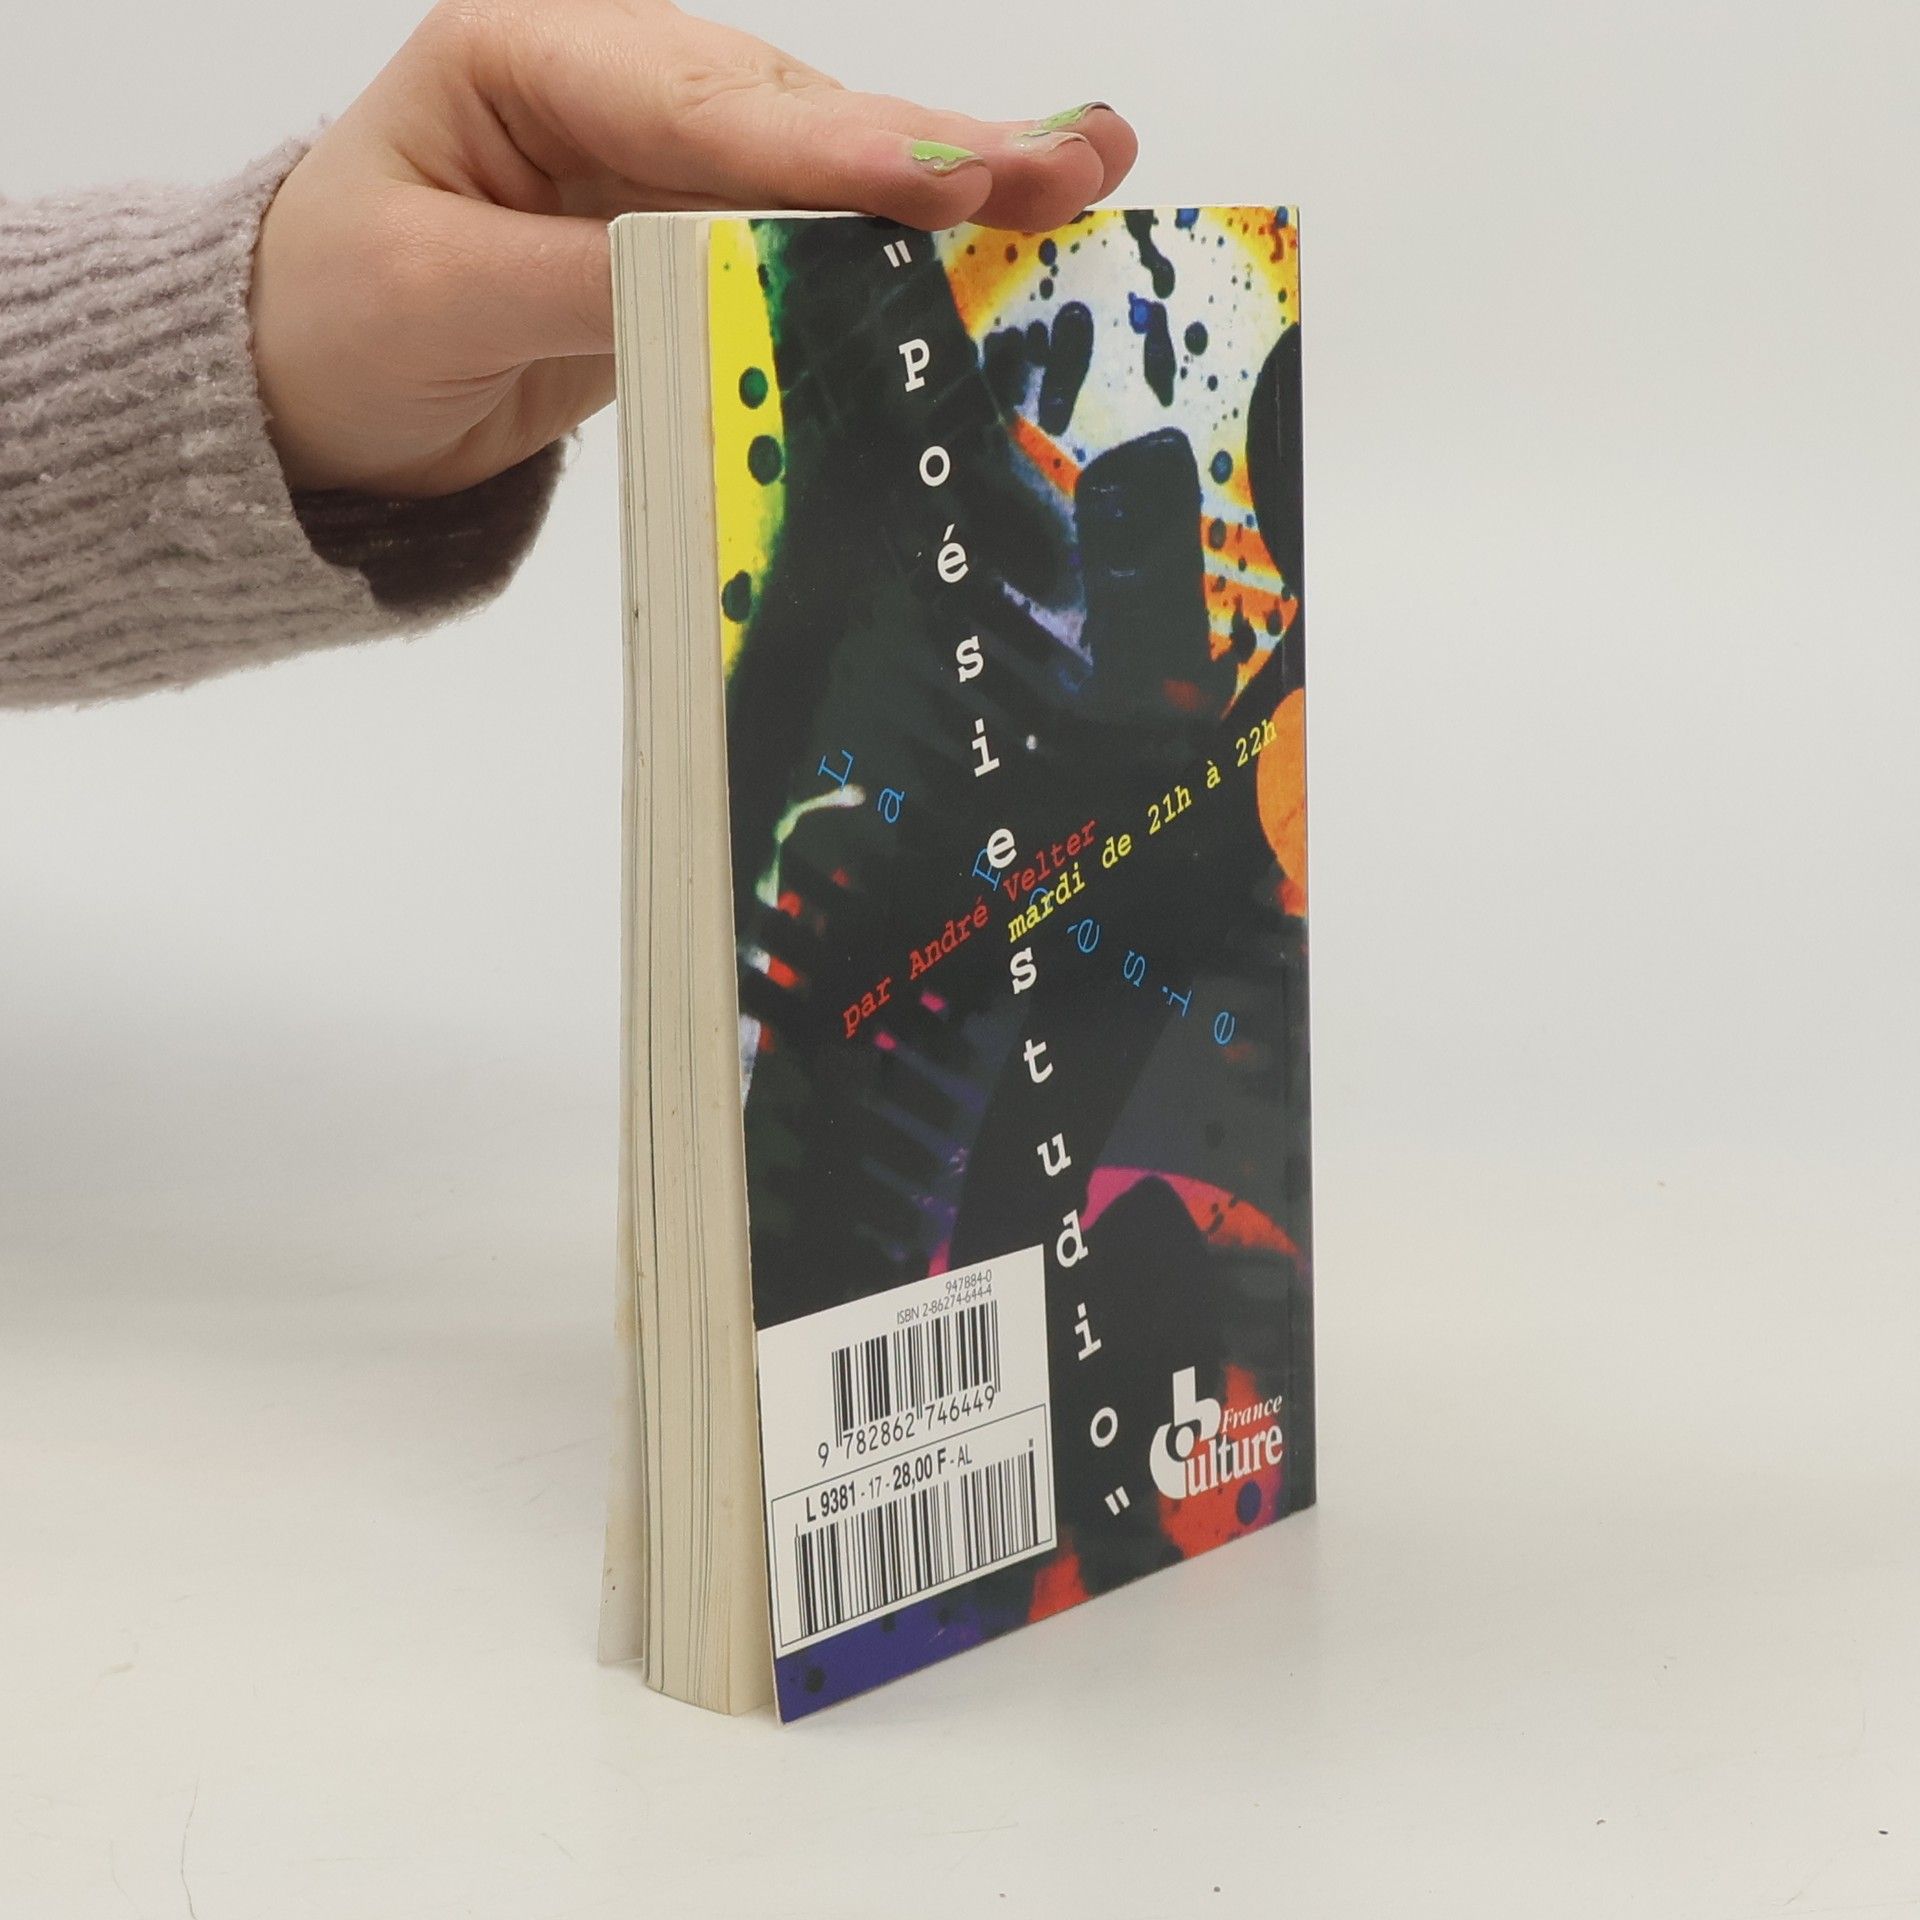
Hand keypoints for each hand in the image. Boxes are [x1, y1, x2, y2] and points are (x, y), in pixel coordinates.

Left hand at [248, 0, 1136, 497]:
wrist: (308, 388)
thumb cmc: (335, 324)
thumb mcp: (438, 301)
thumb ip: (588, 282)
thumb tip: (737, 280)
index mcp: (523, 55)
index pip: (696, 108)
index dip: (830, 151)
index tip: (950, 179)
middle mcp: (608, 83)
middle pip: (788, 113)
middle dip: (933, 145)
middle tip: (1077, 157)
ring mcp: (660, 157)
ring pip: (820, 163)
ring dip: (950, 178)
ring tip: (1082, 172)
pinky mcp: (692, 231)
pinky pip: (808, 230)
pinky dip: (900, 238)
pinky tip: (1000, 219)